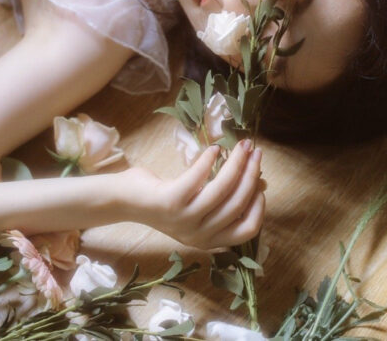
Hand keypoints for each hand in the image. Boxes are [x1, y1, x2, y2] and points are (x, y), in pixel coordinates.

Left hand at [121, 139, 264, 249]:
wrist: (125, 201)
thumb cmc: (166, 199)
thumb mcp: (199, 204)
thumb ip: (225, 199)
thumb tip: (258, 182)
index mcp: (209, 240)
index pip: (247, 229)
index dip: (259, 206)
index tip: (261, 183)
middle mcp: (199, 235)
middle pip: (237, 204)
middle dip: (251, 174)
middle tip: (256, 152)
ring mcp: (185, 219)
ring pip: (222, 190)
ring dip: (236, 163)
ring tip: (241, 146)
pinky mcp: (171, 201)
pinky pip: (198, 178)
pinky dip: (208, 161)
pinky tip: (213, 149)